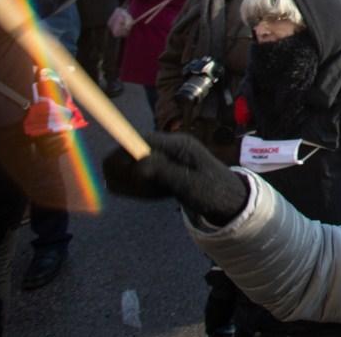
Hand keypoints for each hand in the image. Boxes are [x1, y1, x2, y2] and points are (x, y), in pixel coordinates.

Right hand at [102, 133, 247, 224]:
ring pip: (133, 164)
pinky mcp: (163, 170)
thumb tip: (138, 164)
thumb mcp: (190, 184)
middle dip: (124, 169)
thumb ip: (164, 172)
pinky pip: (140, 176)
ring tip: (147, 194)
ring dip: (131, 181)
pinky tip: (150, 195)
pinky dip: (137, 187)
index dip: (123, 152)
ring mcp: (165, 158)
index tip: (111, 170)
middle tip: (130, 189)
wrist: (228, 201)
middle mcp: (169, 147)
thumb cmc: (214, 191)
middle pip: (133, 149)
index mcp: (178, 144)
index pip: (143, 139)